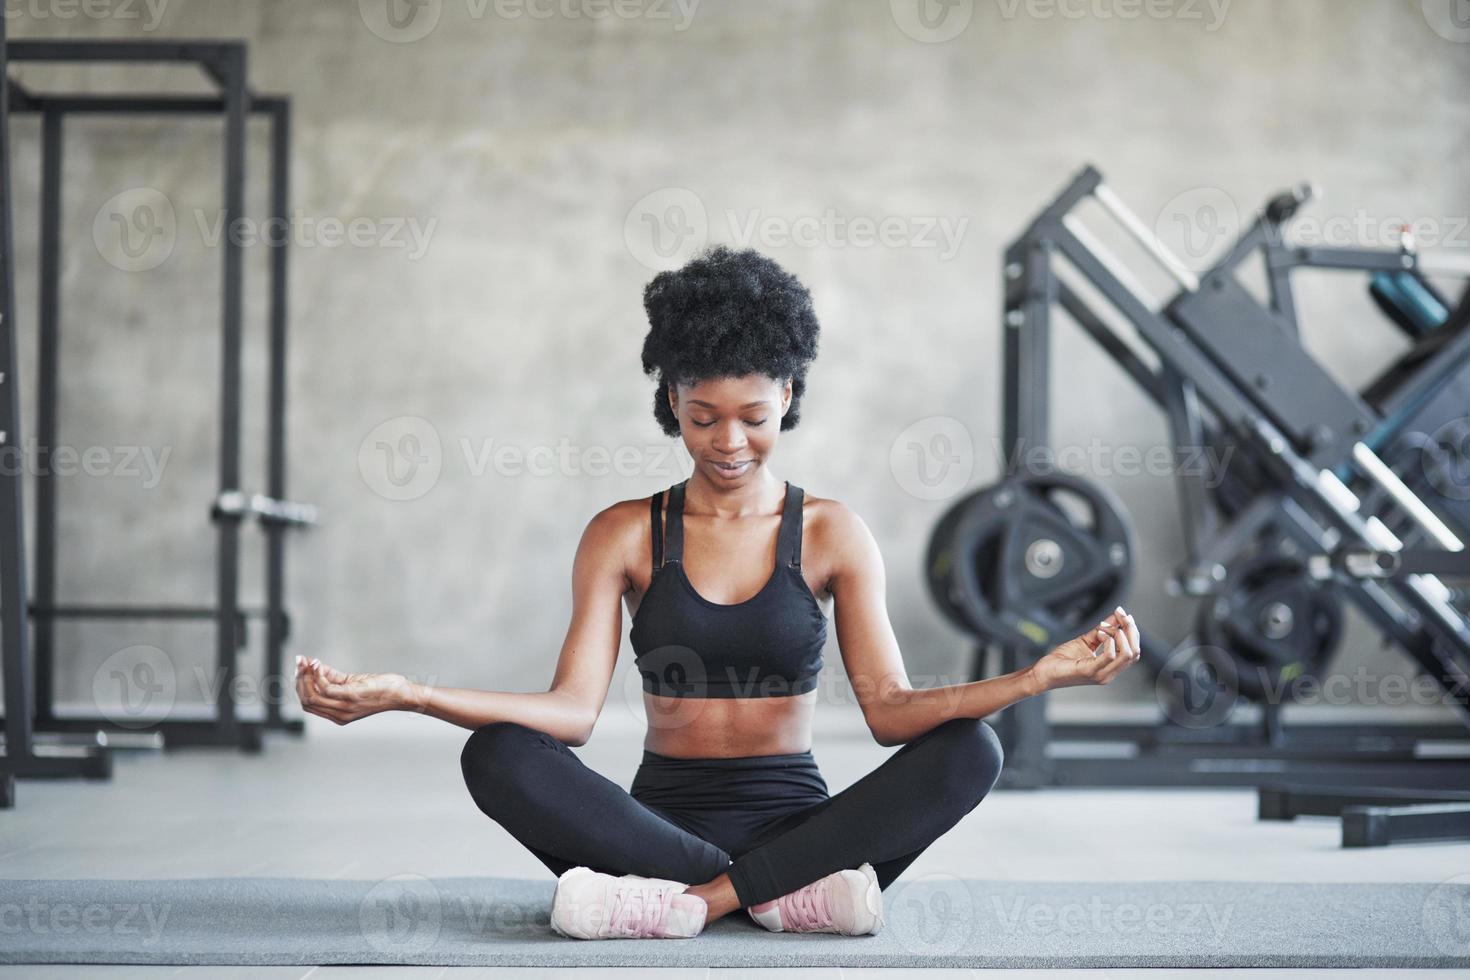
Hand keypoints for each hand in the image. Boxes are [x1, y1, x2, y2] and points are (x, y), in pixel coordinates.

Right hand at [294, 655, 415, 724]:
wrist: (401, 693)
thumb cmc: (379, 687)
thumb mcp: (351, 683)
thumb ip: (331, 676)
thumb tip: (312, 664)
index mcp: (337, 715)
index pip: (308, 704)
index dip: (300, 686)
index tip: (299, 669)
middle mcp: (339, 715)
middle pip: (307, 701)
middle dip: (300, 680)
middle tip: (300, 663)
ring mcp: (345, 708)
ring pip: (312, 696)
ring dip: (306, 677)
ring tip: (306, 662)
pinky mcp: (351, 697)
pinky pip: (326, 689)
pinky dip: (318, 676)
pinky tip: (318, 665)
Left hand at [1028, 606, 1140, 693]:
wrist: (1044, 672)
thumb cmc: (1062, 660)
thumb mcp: (1086, 641)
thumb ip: (1102, 630)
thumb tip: (1116, 617)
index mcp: (1110, 667)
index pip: (1134, 651)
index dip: (1132, 632)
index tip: (1125, 615)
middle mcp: (1109, 673)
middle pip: (1135, 652)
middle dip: (1130, 630)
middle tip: (1121, 615)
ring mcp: (1101, 674)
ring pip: (1127, 654)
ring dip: (1121, 635)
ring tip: (1107, 627)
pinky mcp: (1090, 671)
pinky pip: (1110, 656)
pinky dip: (1109, 641)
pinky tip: (1101, 634)